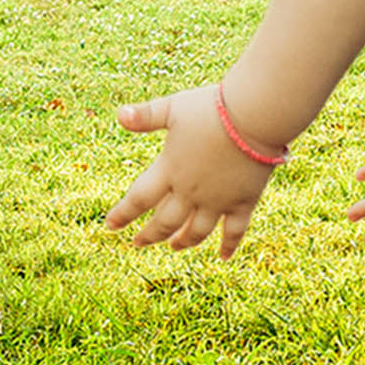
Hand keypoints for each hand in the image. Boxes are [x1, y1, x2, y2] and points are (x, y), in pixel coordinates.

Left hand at [103, 86, 278, 258]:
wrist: (255, 117)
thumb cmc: (212, 109)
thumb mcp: (174, 108)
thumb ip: (146, 116)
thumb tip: (119, 114)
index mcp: (169, 170)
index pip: (139, 199)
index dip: (123, 214)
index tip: (110, 226)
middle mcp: (190, 192)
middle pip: (165, 221)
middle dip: (149, 234)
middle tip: (138, 243)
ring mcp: (218, 200)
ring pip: (196, 231)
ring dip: (183, 241)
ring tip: (174, 246)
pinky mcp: (244, 201)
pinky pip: (235, 231)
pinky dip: (228, 245)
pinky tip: (223, 256)